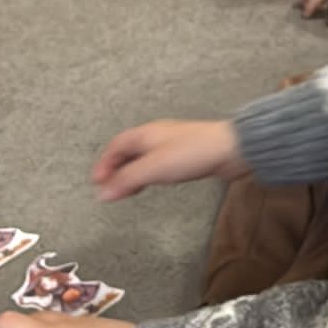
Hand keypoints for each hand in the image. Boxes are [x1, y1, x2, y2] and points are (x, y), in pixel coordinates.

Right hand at [93, 118, 245, 200]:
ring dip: (131, 173)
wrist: (230, 150)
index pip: (116, 146)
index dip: (104, 163)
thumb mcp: (154, 168)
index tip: (97, 181)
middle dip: (116, 169)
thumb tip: (103, 192)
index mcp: (145, 134)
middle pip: (128, 151)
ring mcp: (171, 145)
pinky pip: (158, 164)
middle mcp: (156, 136)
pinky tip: (151, 182)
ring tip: (126, 189)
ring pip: (143, 158)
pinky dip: (147, 174)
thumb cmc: (193, 152)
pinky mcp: (185, 155)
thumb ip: (127, 179)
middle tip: (108, 187)